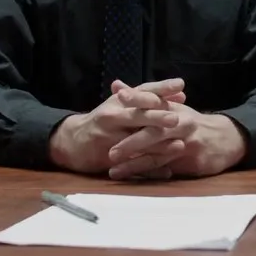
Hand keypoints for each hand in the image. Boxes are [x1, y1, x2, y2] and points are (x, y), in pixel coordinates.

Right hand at [48, 78, 185, 174]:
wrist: (73, 140)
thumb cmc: (105, 120)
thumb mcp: (123, 103)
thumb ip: (151, 97)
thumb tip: (182, 90)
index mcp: (119, 100)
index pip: (142, 90)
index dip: (162, 87)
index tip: (181, 84)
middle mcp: (113, 115)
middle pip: (138, 115)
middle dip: (158, 117)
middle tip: (176, 119)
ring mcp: (109, 137)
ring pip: (136, 141)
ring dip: (158, 145)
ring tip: (179, 146)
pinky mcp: (107, 157)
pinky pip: (131, 164)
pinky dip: (150, 168)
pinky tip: (167, 171)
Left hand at [105, 98, 247, 179]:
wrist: (226, 138)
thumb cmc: (190, 123)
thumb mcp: (170, 107)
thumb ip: (140, 98)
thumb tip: (115, 84)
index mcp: (173, 108)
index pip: (153, 101)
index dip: (137, 98)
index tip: (118, 97)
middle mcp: (181, 123)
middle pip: (155, 132)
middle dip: (132, 142)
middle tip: (110, 151)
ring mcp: (187, 143)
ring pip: (158, 154)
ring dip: (135, 164)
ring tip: (114, 170)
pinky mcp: (192, 160)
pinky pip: (167, 168)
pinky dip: (149, 174)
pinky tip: (134, 179)